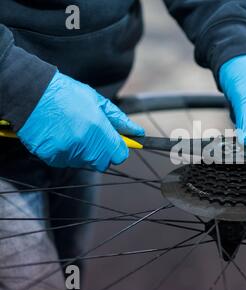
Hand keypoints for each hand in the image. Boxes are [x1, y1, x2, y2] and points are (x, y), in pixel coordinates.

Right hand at [17, 71, 144, 170]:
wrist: (30, 94)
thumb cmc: (65, 94)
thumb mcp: (97, 102)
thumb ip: (119, 121)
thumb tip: (137, 132)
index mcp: (98, 130)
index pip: (119, 155)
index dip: (118, 148)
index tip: (115, 142)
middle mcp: (84, 144)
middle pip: (103, 162)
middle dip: (102, 152)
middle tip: (92, 134)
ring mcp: (67, 153)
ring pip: (85, 163)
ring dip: (84, 153)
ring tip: (73, 131)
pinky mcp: (52, 157)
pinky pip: (67, 162)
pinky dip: (67, 153)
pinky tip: (61, 136)